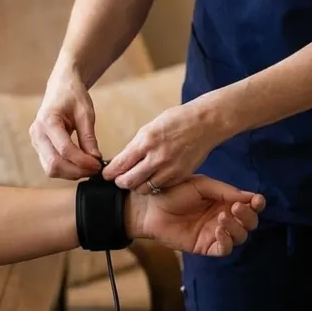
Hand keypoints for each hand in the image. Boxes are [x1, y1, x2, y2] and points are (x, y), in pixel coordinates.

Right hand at [30, 62, 102, 179]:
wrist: (60, 87)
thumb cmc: (73, 96)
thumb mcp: (86, 113)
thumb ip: (89, 137)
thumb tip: (95, 160)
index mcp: (48, 121)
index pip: (65, 150)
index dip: (83, 161)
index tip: (99, 164)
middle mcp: (37, 133)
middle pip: (54, 165)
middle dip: (76, 171)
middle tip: (95, 169)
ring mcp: (35, 142)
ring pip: (50, 169)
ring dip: (71, 173)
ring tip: (89, 167)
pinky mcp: (39, 147)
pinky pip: (50, 165)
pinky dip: (66, 170)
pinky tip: (80, 165)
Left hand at [103, 97, 226, 192]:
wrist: (205, 123)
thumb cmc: (176, 121)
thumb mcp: (150, 128)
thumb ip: (136, 146)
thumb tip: (121, 161)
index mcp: (146, 142)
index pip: (120, 164)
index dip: (109, 173)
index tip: (106, 174)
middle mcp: (157, 158)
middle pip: (129, 181)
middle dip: (120, 182)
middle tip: (119, 179)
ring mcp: (170, 169)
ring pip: (144, 189)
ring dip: (137, 185)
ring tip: (136, 179)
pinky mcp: (180, 176)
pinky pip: (160, 187)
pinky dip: (153, 185)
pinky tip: (153, 177)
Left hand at [127, 178, 263, 257]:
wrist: (150, 208)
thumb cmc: (173, 192)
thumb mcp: (200, 185)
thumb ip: (224, 191)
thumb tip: (250, 197)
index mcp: (224, 201)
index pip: (249, 205)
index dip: (257, 204)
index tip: (256, 200)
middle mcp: (223, 217)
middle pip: (249, 223)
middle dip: (248, 216)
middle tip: (236, 208)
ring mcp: (215, 233)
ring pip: (240, 237)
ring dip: (237, 228)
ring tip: (221, 218)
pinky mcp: (205, 247)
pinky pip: (225, 249)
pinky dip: (227, 241)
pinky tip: (218, 230)